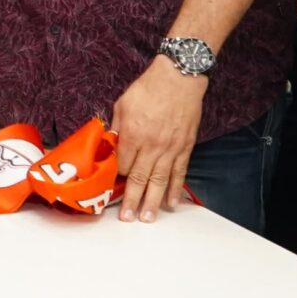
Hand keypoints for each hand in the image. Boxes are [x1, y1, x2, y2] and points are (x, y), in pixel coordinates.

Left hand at [109, 57, 205, 221]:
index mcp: (133, 134)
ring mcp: (170, 148)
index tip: (111, 188)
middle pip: (140, 178)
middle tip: (127, 218)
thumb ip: (117, 128)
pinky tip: (170, 202)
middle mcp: (152, 145)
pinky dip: (175, 189)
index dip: (117, 178)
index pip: (122, 165)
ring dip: (153, 201)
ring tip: (147, 218)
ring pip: (160, 180)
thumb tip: (112, 146)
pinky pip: (179, 172)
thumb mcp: (122, 105)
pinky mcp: (185, 147)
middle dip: (133, 200)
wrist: (179, 79)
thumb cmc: (149, 88)